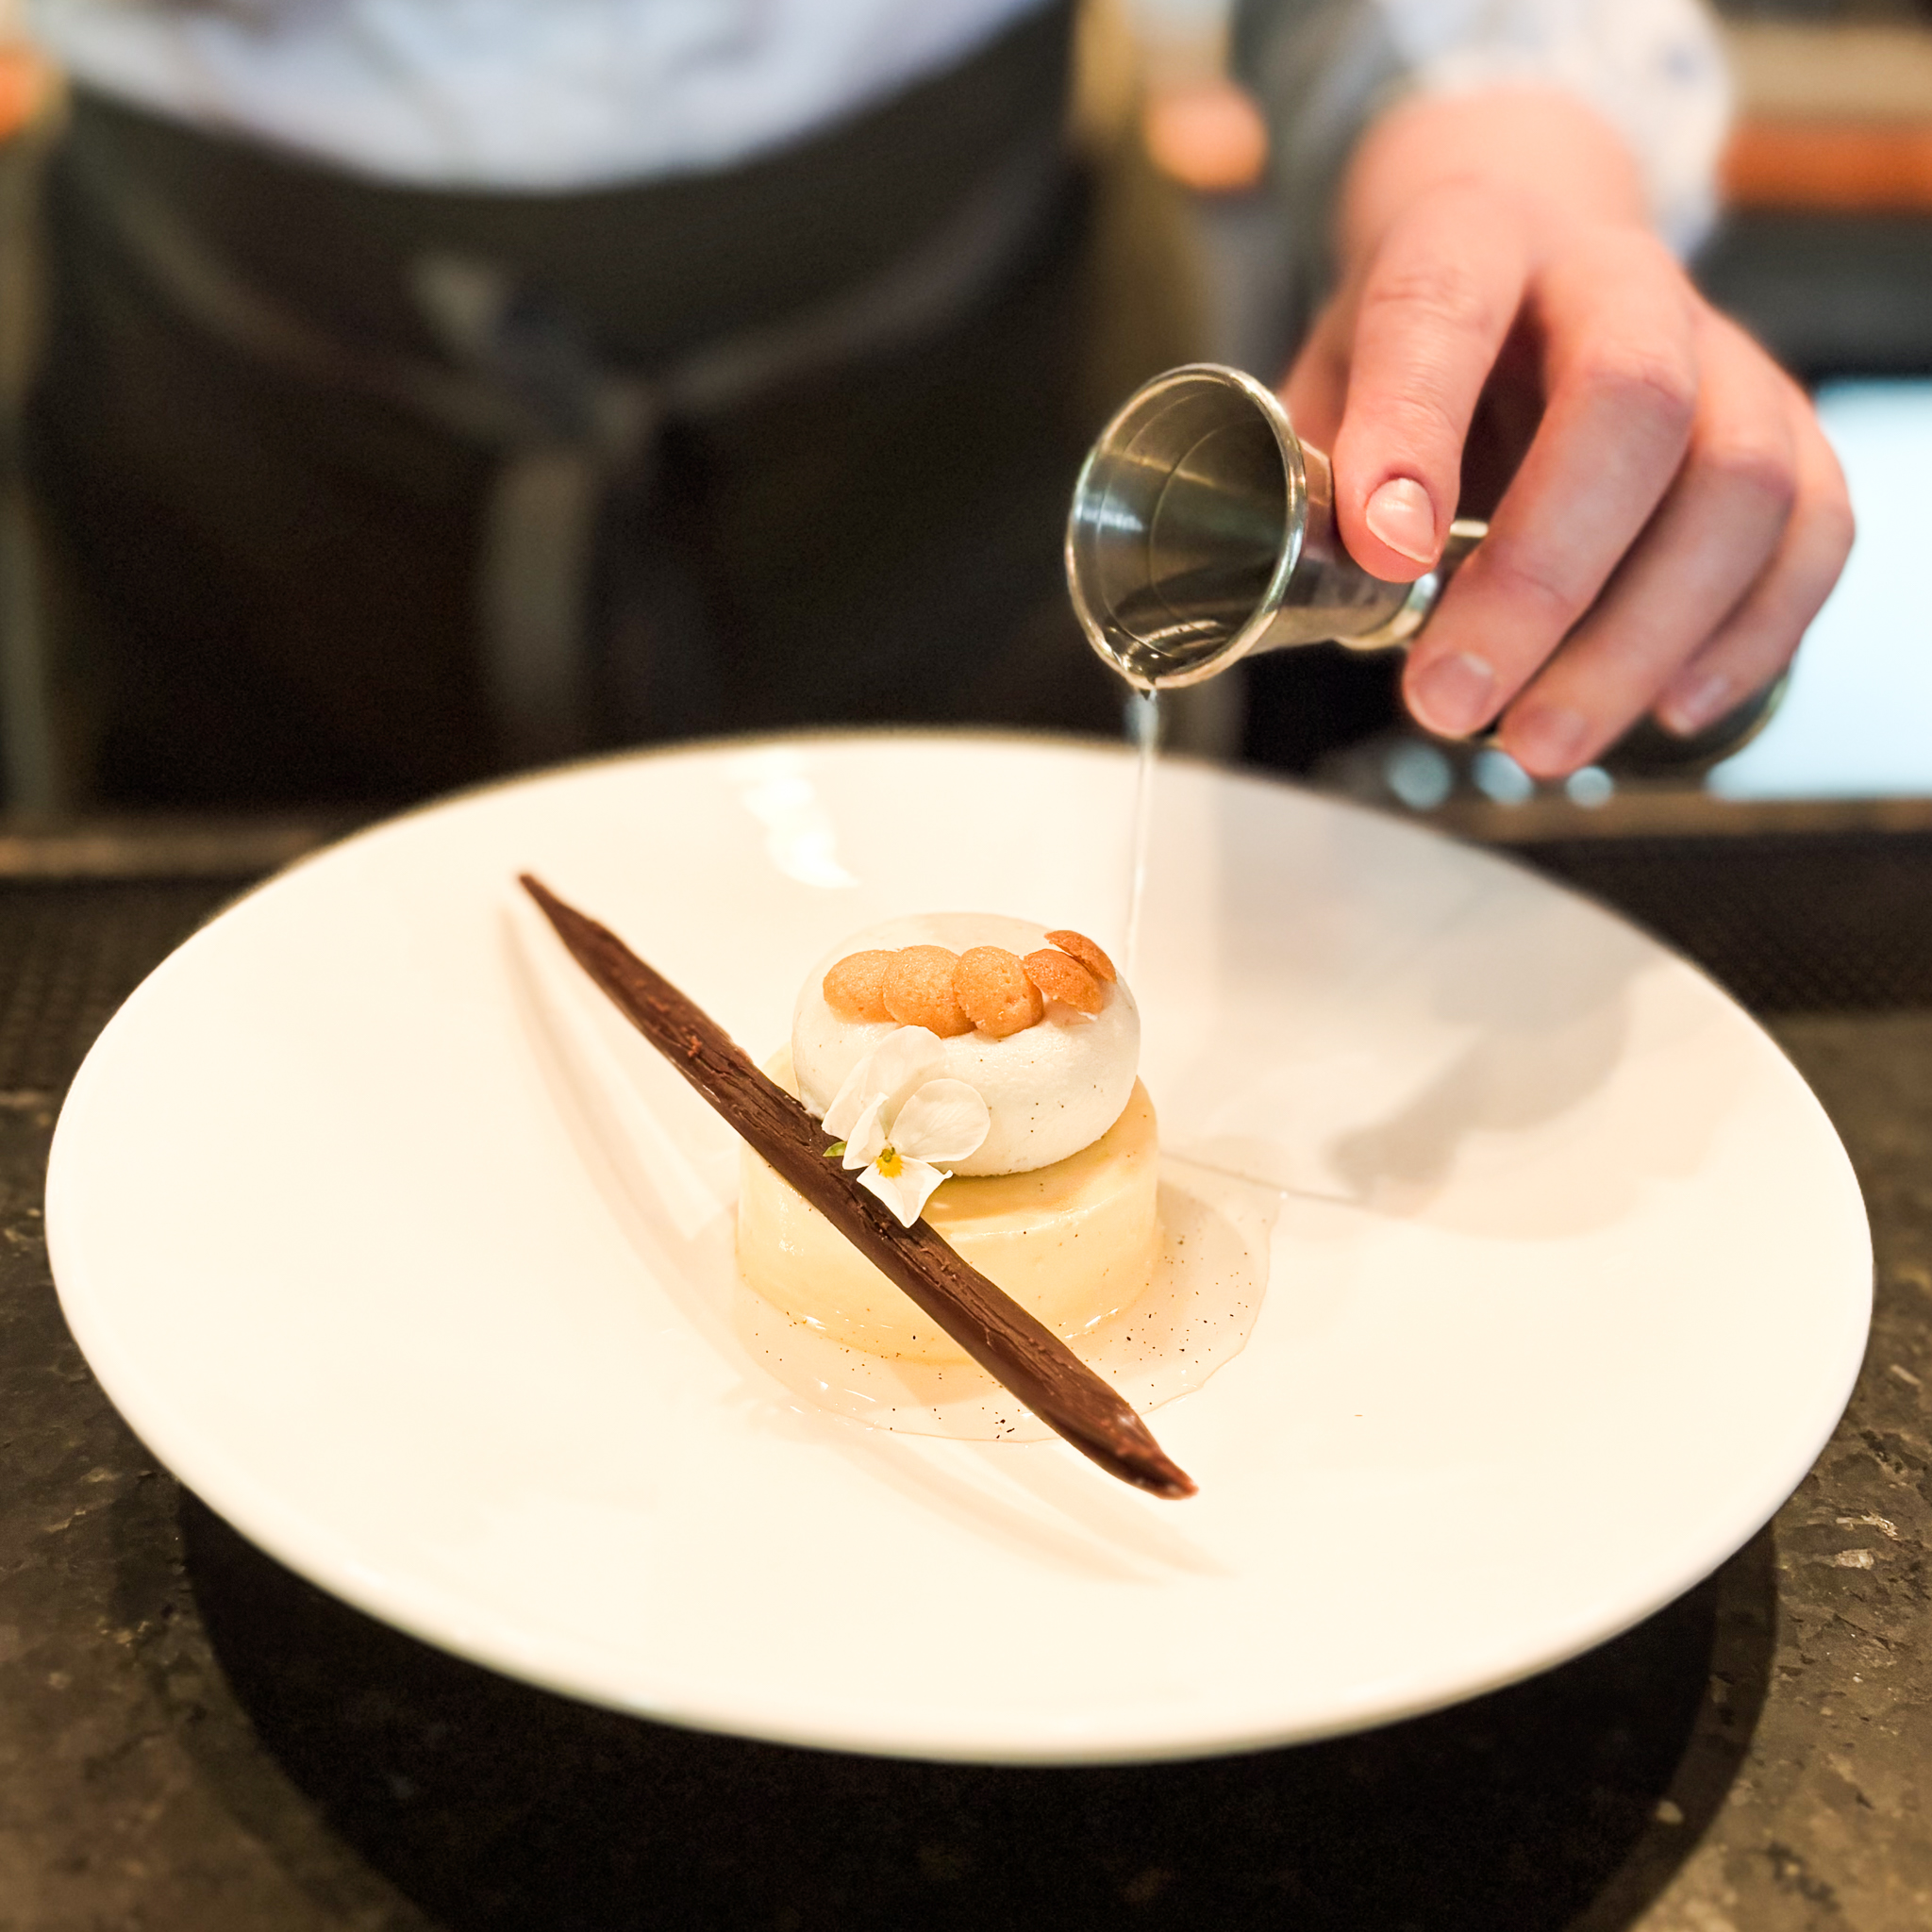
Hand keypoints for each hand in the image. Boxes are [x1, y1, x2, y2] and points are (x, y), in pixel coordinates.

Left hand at [1282, 90, 1852, 778]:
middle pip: (1632, 402)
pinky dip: (1748, 635)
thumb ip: (1311, 476)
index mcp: (1471, 241)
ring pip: (1740, 481)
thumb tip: (1301, 593)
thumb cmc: (1413, 346)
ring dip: (1639, 639)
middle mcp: (1615, 277)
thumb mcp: (1327, 380)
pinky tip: (1665, 711)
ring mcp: (1721, 349)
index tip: (1383, 552)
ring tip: (1536, 743)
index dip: (1414, 429)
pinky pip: (1812, 530)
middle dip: (1542, 578)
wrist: (1525, 261)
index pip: (1445, 309)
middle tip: (1450, 702)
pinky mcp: (1787, 425)